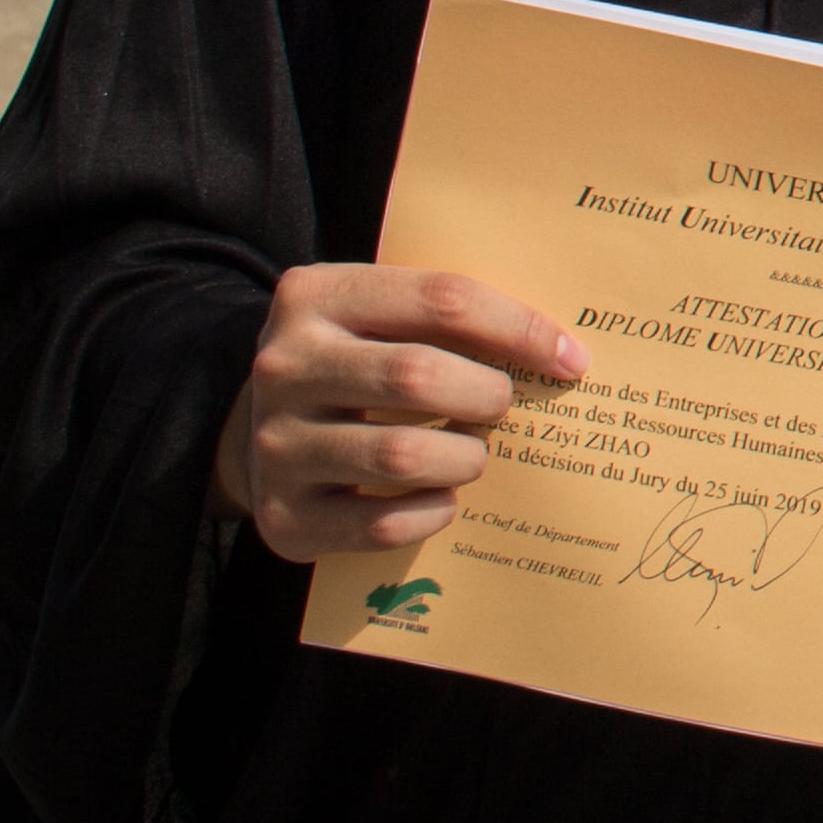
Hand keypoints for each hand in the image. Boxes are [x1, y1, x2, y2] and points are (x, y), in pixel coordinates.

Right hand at [209, 265, 584, 564]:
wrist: (253, 431)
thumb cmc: (354, 361)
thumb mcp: (380, 315)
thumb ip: (451, 315)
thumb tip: (563, 351)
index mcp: (316, 298)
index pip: (441, 299)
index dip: (519, 328)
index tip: (568, 358)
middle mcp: (284, 368)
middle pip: (417, 376)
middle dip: (486, 396)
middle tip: (500, 407)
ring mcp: (276, 445)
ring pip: (402, 456)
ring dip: (463, 459)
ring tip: (470, 454)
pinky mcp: (282, 515)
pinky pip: (382, 524)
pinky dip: (431, 513)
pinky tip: (440, 499)